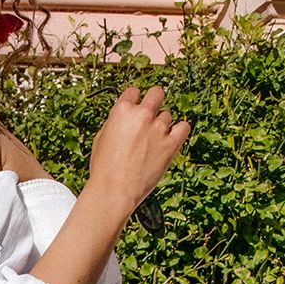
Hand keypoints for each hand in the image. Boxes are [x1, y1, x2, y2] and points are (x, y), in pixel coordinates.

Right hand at [88, 85, 190, 223]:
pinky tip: (173, 137)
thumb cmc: (104, 169)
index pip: (134, 92)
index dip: (134, 101)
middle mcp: (142, 115)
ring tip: (153, 142)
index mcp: (122, 110)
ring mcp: (158, 128)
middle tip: (151, 115)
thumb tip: (124, 118)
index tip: (135, 110)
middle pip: (156, 93)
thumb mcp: (101, 138)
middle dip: (154, 102)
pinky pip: (184, 127)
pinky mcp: (171, 144)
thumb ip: (116, 122)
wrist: (114, 191)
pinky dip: (180, 130)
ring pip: (167, 115)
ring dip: (162, 125)